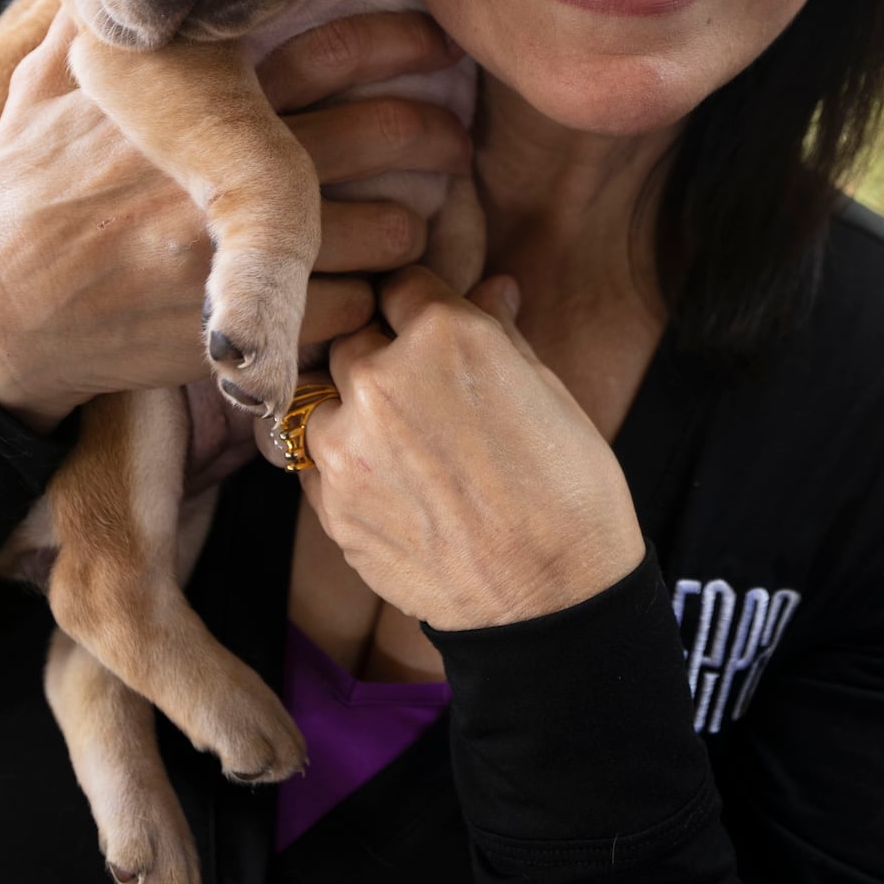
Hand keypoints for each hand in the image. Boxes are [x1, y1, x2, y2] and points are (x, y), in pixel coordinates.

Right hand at [0, 9, 471, 435]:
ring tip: (410, 226)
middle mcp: (224, 169)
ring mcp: (238, 251)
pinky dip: (365, 304)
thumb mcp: (47, 85)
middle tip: (457, 142)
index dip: (400, 43)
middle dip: (438, 136)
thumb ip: (97, 23)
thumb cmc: (19, 194)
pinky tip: (355, 292)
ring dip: (411, 230)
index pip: (329, 51)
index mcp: (195, 104)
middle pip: (380, 134)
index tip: (437, 43)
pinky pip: (350, 312)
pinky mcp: (242, 329)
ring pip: (384, 233)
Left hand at [300, 268, 645, 631]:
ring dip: (353, 412)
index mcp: (444, 335)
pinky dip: (343, 465)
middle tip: (422, 395)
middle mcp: (382, 377)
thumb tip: (492, 286)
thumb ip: (501, 332)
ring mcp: (346, 443)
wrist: (551, 598)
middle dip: (383, 356)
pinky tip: (393, 488)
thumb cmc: (567, 491)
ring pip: (323, 399)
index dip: (420, 307)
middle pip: (355, 338)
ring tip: (404, 448)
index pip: (402, 286)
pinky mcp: (329, 504)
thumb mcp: (547, 392)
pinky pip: (315, 462)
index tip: (430, 330)